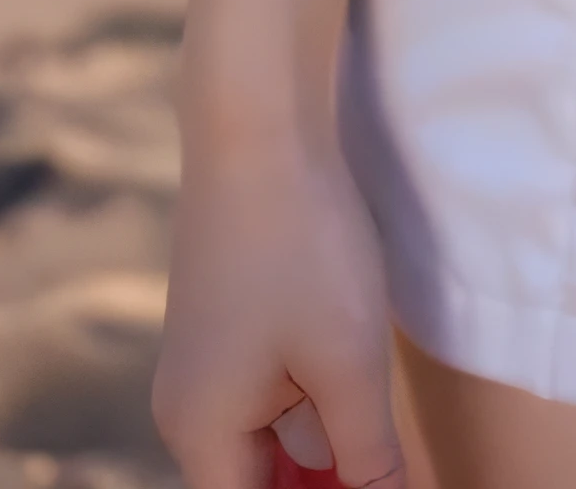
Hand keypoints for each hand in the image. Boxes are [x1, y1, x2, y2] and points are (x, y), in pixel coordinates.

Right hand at [153, 121, 404, 488]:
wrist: (255, 122)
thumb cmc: (300, 244)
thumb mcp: (348, 363)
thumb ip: (366, 456)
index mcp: (203, 434)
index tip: (371, 478)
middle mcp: (190, 408)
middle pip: (264, 479)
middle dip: (326, 470)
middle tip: (385, 450)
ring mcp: (207, 362)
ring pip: (278, 431)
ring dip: (329, 427)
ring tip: (365, 380)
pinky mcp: (230, 322)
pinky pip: (276, 386)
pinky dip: (319, 388)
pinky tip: (352, 354)